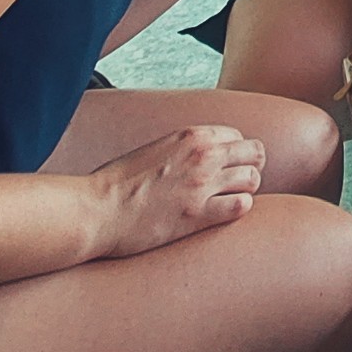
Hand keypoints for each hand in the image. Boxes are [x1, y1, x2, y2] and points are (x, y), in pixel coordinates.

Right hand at [89, 124, 264, 257]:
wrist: (97, 209)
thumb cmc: (119, 182)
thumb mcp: (156, 148)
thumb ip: (185, 148)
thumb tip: (202, 154)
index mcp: (191, 135)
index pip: (238, 137)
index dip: (234, 154)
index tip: (225, 167)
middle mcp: (203, 155)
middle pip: (255, 153)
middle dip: (250, 167)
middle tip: (236, 184)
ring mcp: (202, 185)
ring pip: (253, 179)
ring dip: (246, 190)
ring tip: (230, 200)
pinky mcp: (197, 216)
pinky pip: (241, 207)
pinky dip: (239, 209)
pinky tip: (224, 213)